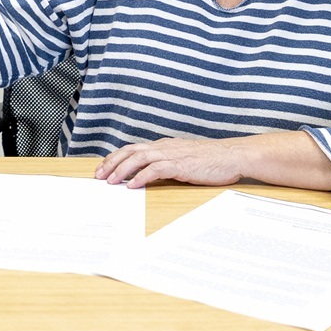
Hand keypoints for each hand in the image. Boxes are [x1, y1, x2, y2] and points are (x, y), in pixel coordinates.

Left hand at [95, 138, 245, 188]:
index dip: (116, 158)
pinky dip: (141, 176)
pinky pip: (155, 169)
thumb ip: (167, 165)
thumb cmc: (211, 161)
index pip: (133, 149)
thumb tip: (150, 176)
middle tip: (98, 176)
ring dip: (122, 170)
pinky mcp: (180, 164)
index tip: (103, 168)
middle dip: (112, 163)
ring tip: (110, 181)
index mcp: (163, 145)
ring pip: (139, 158)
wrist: (232, 155)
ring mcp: (171, 154)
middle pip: (130, 151)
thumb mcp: (184, 160)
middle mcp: (164, 147)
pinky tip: (132, 185)